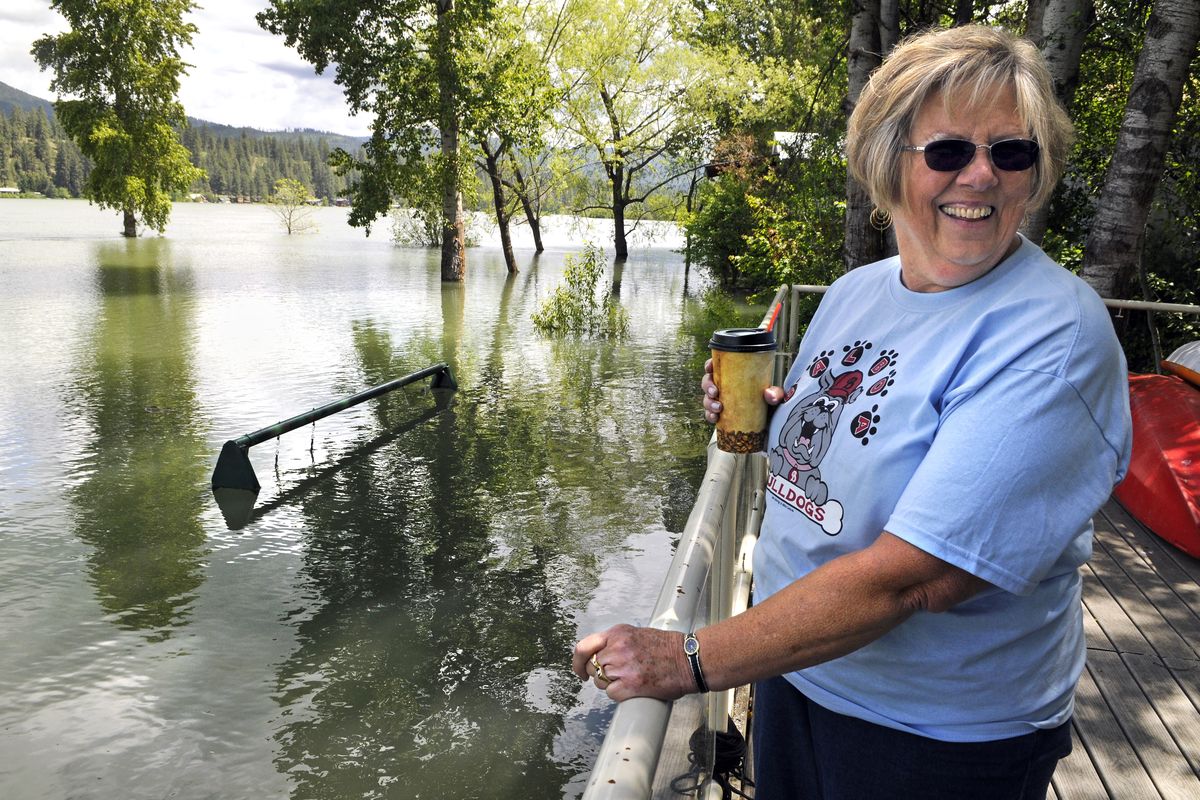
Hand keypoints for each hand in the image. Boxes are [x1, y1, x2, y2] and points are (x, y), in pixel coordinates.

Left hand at [572, 625, 692, 701]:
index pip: (584, 647)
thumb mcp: (637, 634)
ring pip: (600, 681)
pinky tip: (633, 688)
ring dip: (612, 684)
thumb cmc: (668, 648)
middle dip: (599, 673)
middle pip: (591, 667)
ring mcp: (623, 667)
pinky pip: (611, 693)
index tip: (580, 669)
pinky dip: (620, 694)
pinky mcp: (631, 685)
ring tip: (630, 679)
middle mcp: (617, 648)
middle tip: (615, 675)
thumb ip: (616, 641)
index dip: (578, 661)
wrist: (688, 660)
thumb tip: (600, 654)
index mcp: (618, 633)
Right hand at [701, 358, 784, 423]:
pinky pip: (710, 414)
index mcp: (735, 376)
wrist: (770, 424)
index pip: (718, 366)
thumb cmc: (770, 405)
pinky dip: (710, 415)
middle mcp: (726, 386)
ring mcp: (722, 401)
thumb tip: (769, 394)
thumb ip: (775, 393)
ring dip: (708, 402)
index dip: (710, 365)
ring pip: (707, 398)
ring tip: (718, 409)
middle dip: (707, 386)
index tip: (710, 368)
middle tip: (715, 392)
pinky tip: (715, 418)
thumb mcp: (775, 396)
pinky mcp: (721, 415)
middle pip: (708, 381)